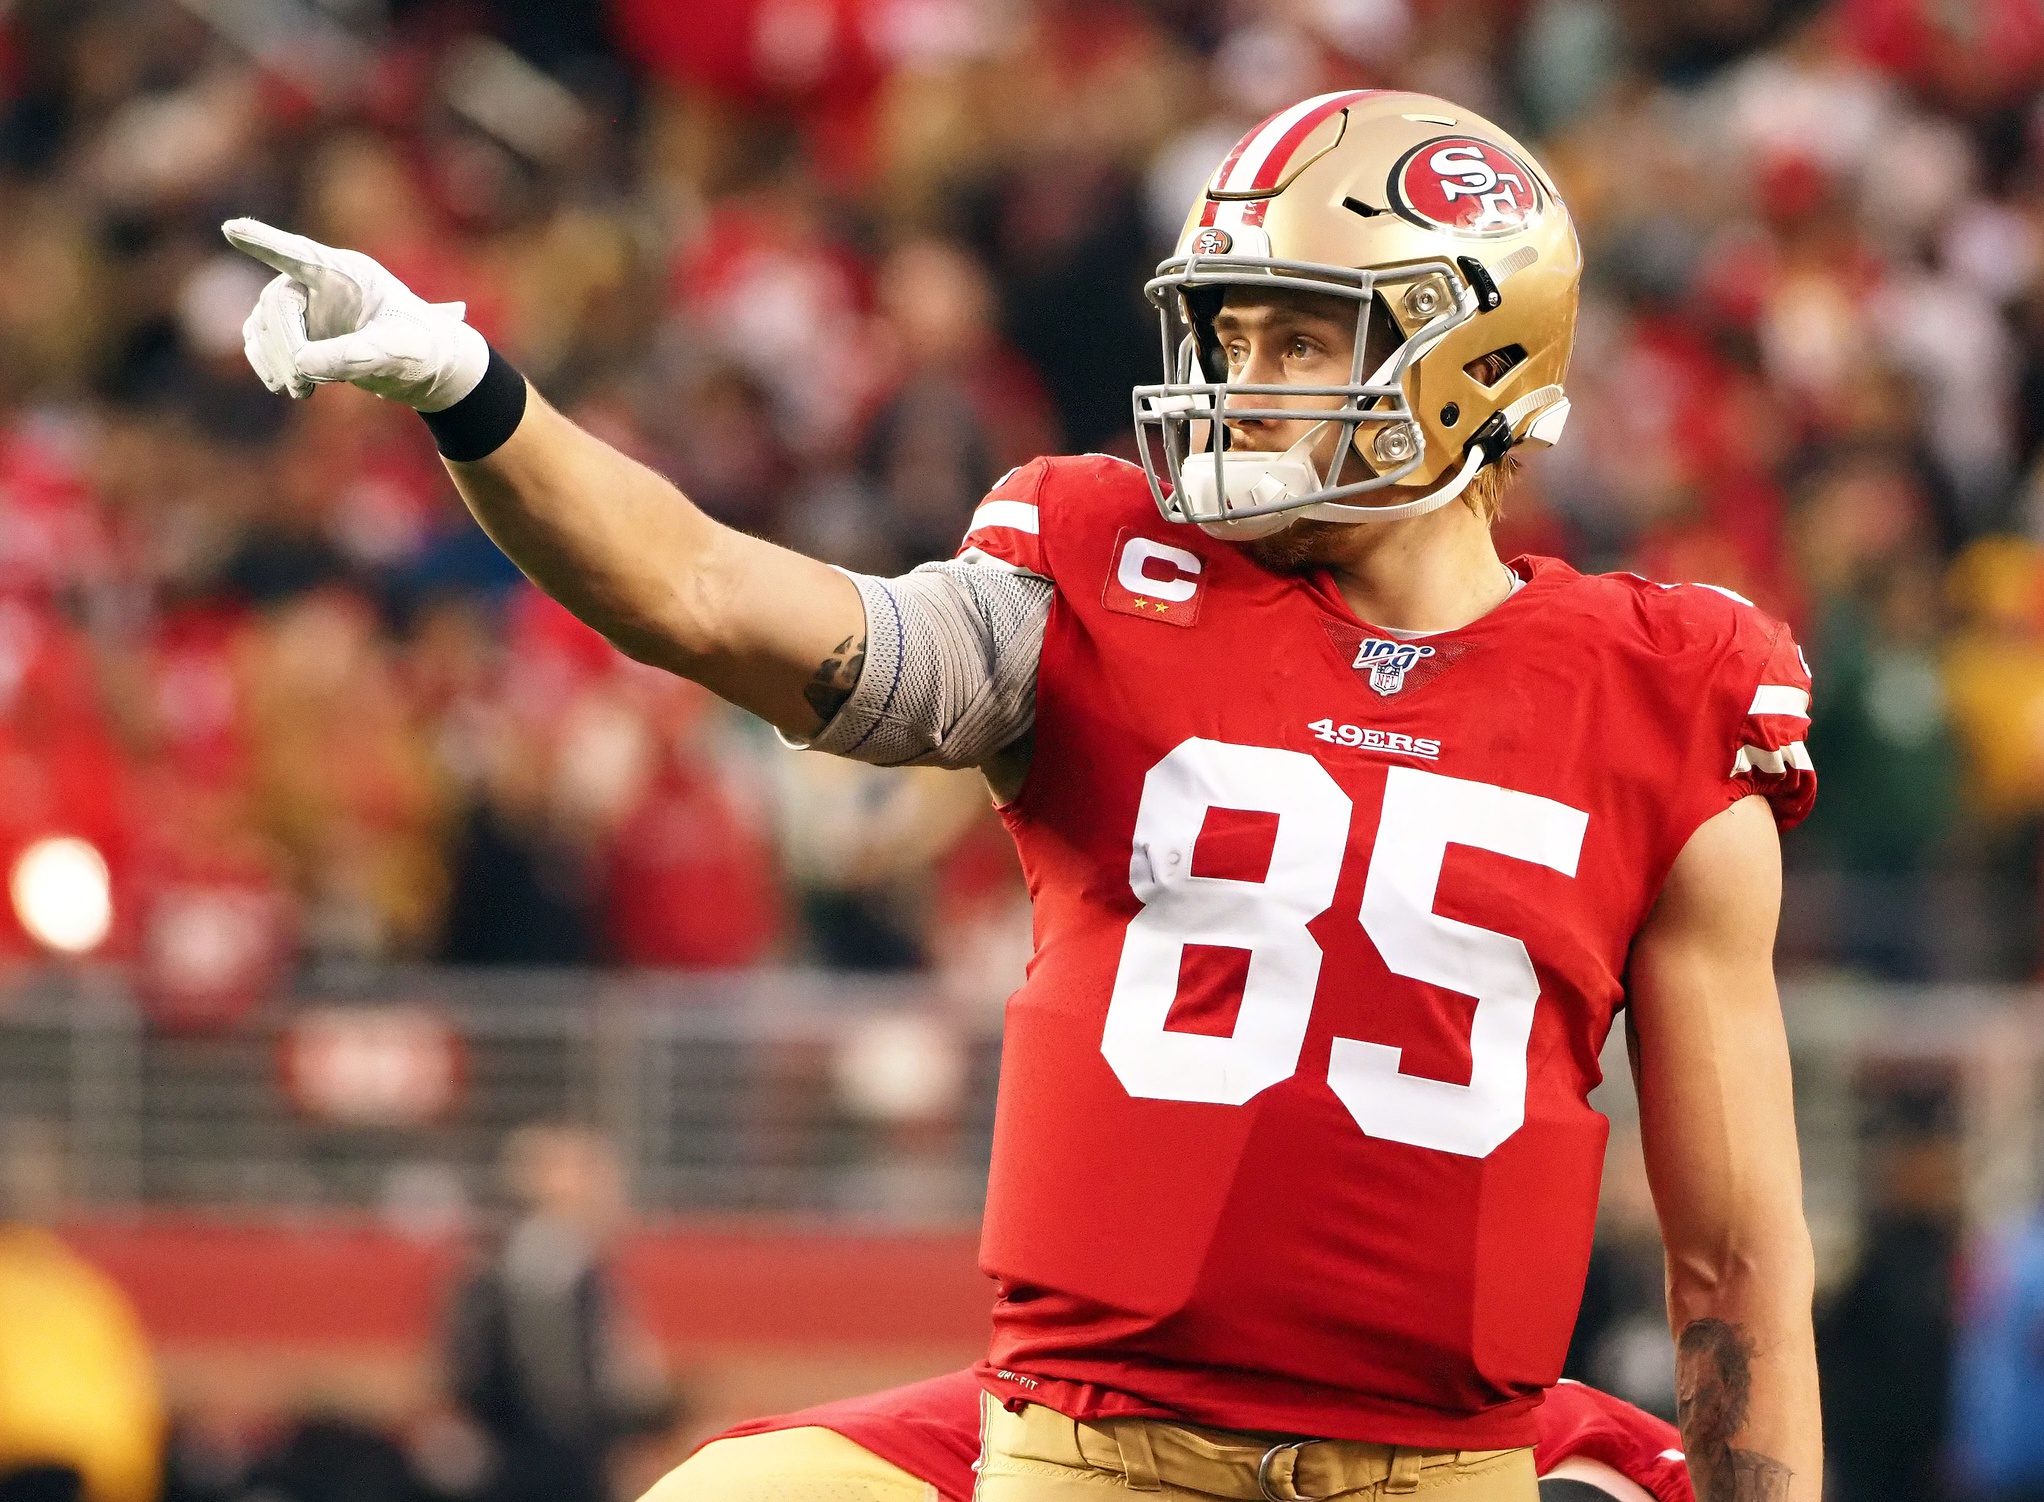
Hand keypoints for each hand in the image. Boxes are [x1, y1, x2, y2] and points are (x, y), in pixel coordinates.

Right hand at [222, 218, 489, 411]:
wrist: (425, 365)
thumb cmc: (421, 349)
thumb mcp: (397, 353)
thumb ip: (355, 354)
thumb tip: (303, 363)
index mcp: (349, 273)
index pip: (301, 254)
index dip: (266, 243)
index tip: (233, 228)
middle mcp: (318, 280)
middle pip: (279, 303)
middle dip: (285, 345)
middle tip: (303, 385)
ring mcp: (303, 304)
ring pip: (265, 324)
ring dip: (276, 360)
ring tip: (301, 392)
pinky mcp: (294, 329)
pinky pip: (261, 340)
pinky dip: (268, 364)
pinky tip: (288, 386)